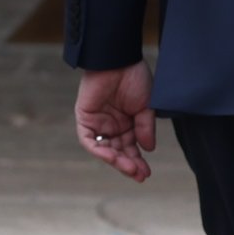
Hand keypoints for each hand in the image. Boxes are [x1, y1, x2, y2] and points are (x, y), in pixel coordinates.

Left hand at [74, 63, 154, 181]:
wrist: (119, 60)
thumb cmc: (134, 78)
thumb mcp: (146, 107)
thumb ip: (145, 128)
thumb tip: (148, 149)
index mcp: (127, 123)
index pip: (131, 148)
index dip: (138, 161)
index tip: (147, 173)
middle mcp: (112, 125)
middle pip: (118, 151)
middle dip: (128, 164)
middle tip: (140, 175)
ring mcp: (98, 122)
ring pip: (104, 149)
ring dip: (116, 160)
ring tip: (130, 168)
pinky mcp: (85, 117)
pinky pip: (89, 140)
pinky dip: (99, 150)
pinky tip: (113, 157)